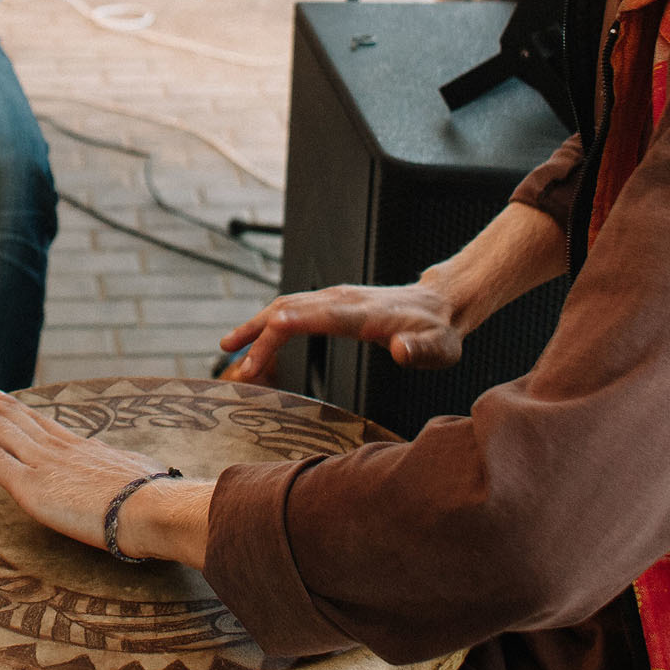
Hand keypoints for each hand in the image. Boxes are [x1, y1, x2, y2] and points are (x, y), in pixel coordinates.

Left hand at [0, 376, 211, 566]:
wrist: (152, 507)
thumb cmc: (155, 499)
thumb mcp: (141, 477)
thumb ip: (132, 476)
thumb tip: (149, 479)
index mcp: (81, 446)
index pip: (36, 420)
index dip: (9, 406)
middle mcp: (56, 447)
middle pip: (7, 413)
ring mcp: (42, 463)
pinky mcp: (31, 486)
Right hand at [217, 282, 464, 384]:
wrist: (439, 305)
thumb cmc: (438, 332)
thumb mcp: (440, 348)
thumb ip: (422, 350)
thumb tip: (400, 351)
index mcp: (363, 313)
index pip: (318, 315)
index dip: (289, 326)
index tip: (262, 339)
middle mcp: (341, 300)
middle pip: (290, 310)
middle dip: (260, 339)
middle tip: (240, 372)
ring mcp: (333, 298)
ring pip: (284, 306)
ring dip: (255, 329)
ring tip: (230, 352)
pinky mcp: (329, 303)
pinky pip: (290, 310)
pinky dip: (265, 325)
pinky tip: (250, 342)